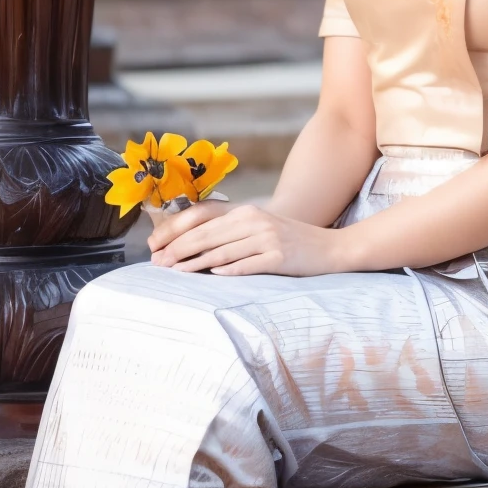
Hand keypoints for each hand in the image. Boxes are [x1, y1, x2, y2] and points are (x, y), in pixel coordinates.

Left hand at [148, 200, 348, 276]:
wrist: (330, 248)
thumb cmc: (290, 242)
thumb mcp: (260, 229)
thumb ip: (231, 234)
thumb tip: (195, 249)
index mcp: (247, 213)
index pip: (203, 223)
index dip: (177, 235)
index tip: (157, 249)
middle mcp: (255, 221)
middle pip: (208, 236)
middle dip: (179, 250)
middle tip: (158, 264)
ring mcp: (268, 238)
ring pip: (223, 251)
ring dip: (196, 263)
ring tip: (176, 272)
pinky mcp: (279, 256)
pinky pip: (248, 264)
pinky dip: (229, 270)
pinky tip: (213, 275)